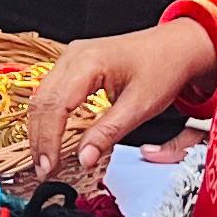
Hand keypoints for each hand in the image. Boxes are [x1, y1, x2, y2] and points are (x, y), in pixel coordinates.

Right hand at [29, 21, 215, 180]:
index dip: (48, 140)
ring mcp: (71, 57)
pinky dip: (48, 118)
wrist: (177, 46)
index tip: (49, 167)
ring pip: (41, 97)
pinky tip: (51, 138)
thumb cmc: (163, 67)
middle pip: (41, 102)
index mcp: (88, 62)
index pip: (56, 106)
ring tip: (45, 159)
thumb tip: (83, 159)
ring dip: (40, 130)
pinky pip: (51, 92)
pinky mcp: (73, 65)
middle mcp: (74, 55)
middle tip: (44, 170)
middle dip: (39, 139)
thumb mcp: (139, 106)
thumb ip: (108, 133)